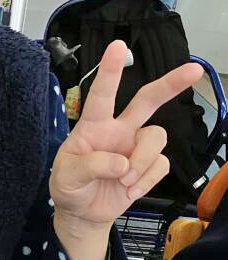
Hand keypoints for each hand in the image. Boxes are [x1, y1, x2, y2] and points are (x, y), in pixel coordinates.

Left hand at [50, 40, 202, 232]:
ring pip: (156, 137)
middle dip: (170, 84)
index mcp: (93, 126)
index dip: (110, 70)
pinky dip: (146, 181)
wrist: (82, 214)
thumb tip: (121, 163)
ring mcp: (134, 147)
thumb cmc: (69, 187)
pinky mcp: (148, 166)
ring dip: (142, 161)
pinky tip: (129, 190)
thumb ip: (90, 166)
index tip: (118, 46)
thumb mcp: (67, 177)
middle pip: (147, 100)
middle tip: (193, 70)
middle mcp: (118, 130)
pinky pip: (160, 165)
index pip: (102, 94)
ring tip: (124, 181)